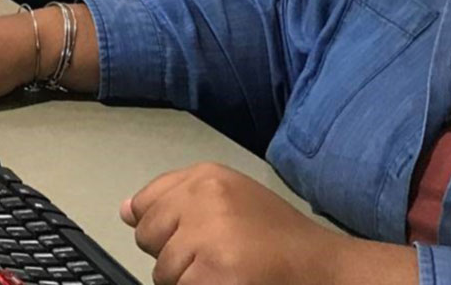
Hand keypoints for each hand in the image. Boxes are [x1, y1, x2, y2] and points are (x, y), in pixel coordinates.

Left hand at [122, 164, 414, 284]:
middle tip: (219, 259)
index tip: (196, 239)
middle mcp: (203, 196)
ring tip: (228, 273)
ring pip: (161, 272)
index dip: (166, 230)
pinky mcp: (212, 272)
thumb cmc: (279, 243)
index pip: (145, 205)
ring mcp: (207, 234)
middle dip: (175, 256)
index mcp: (207, 176)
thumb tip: (126, 212)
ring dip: (188, 280)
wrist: (324, 270)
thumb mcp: (230, 203)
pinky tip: (230, 282)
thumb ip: (176, 202)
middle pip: (148, 238)